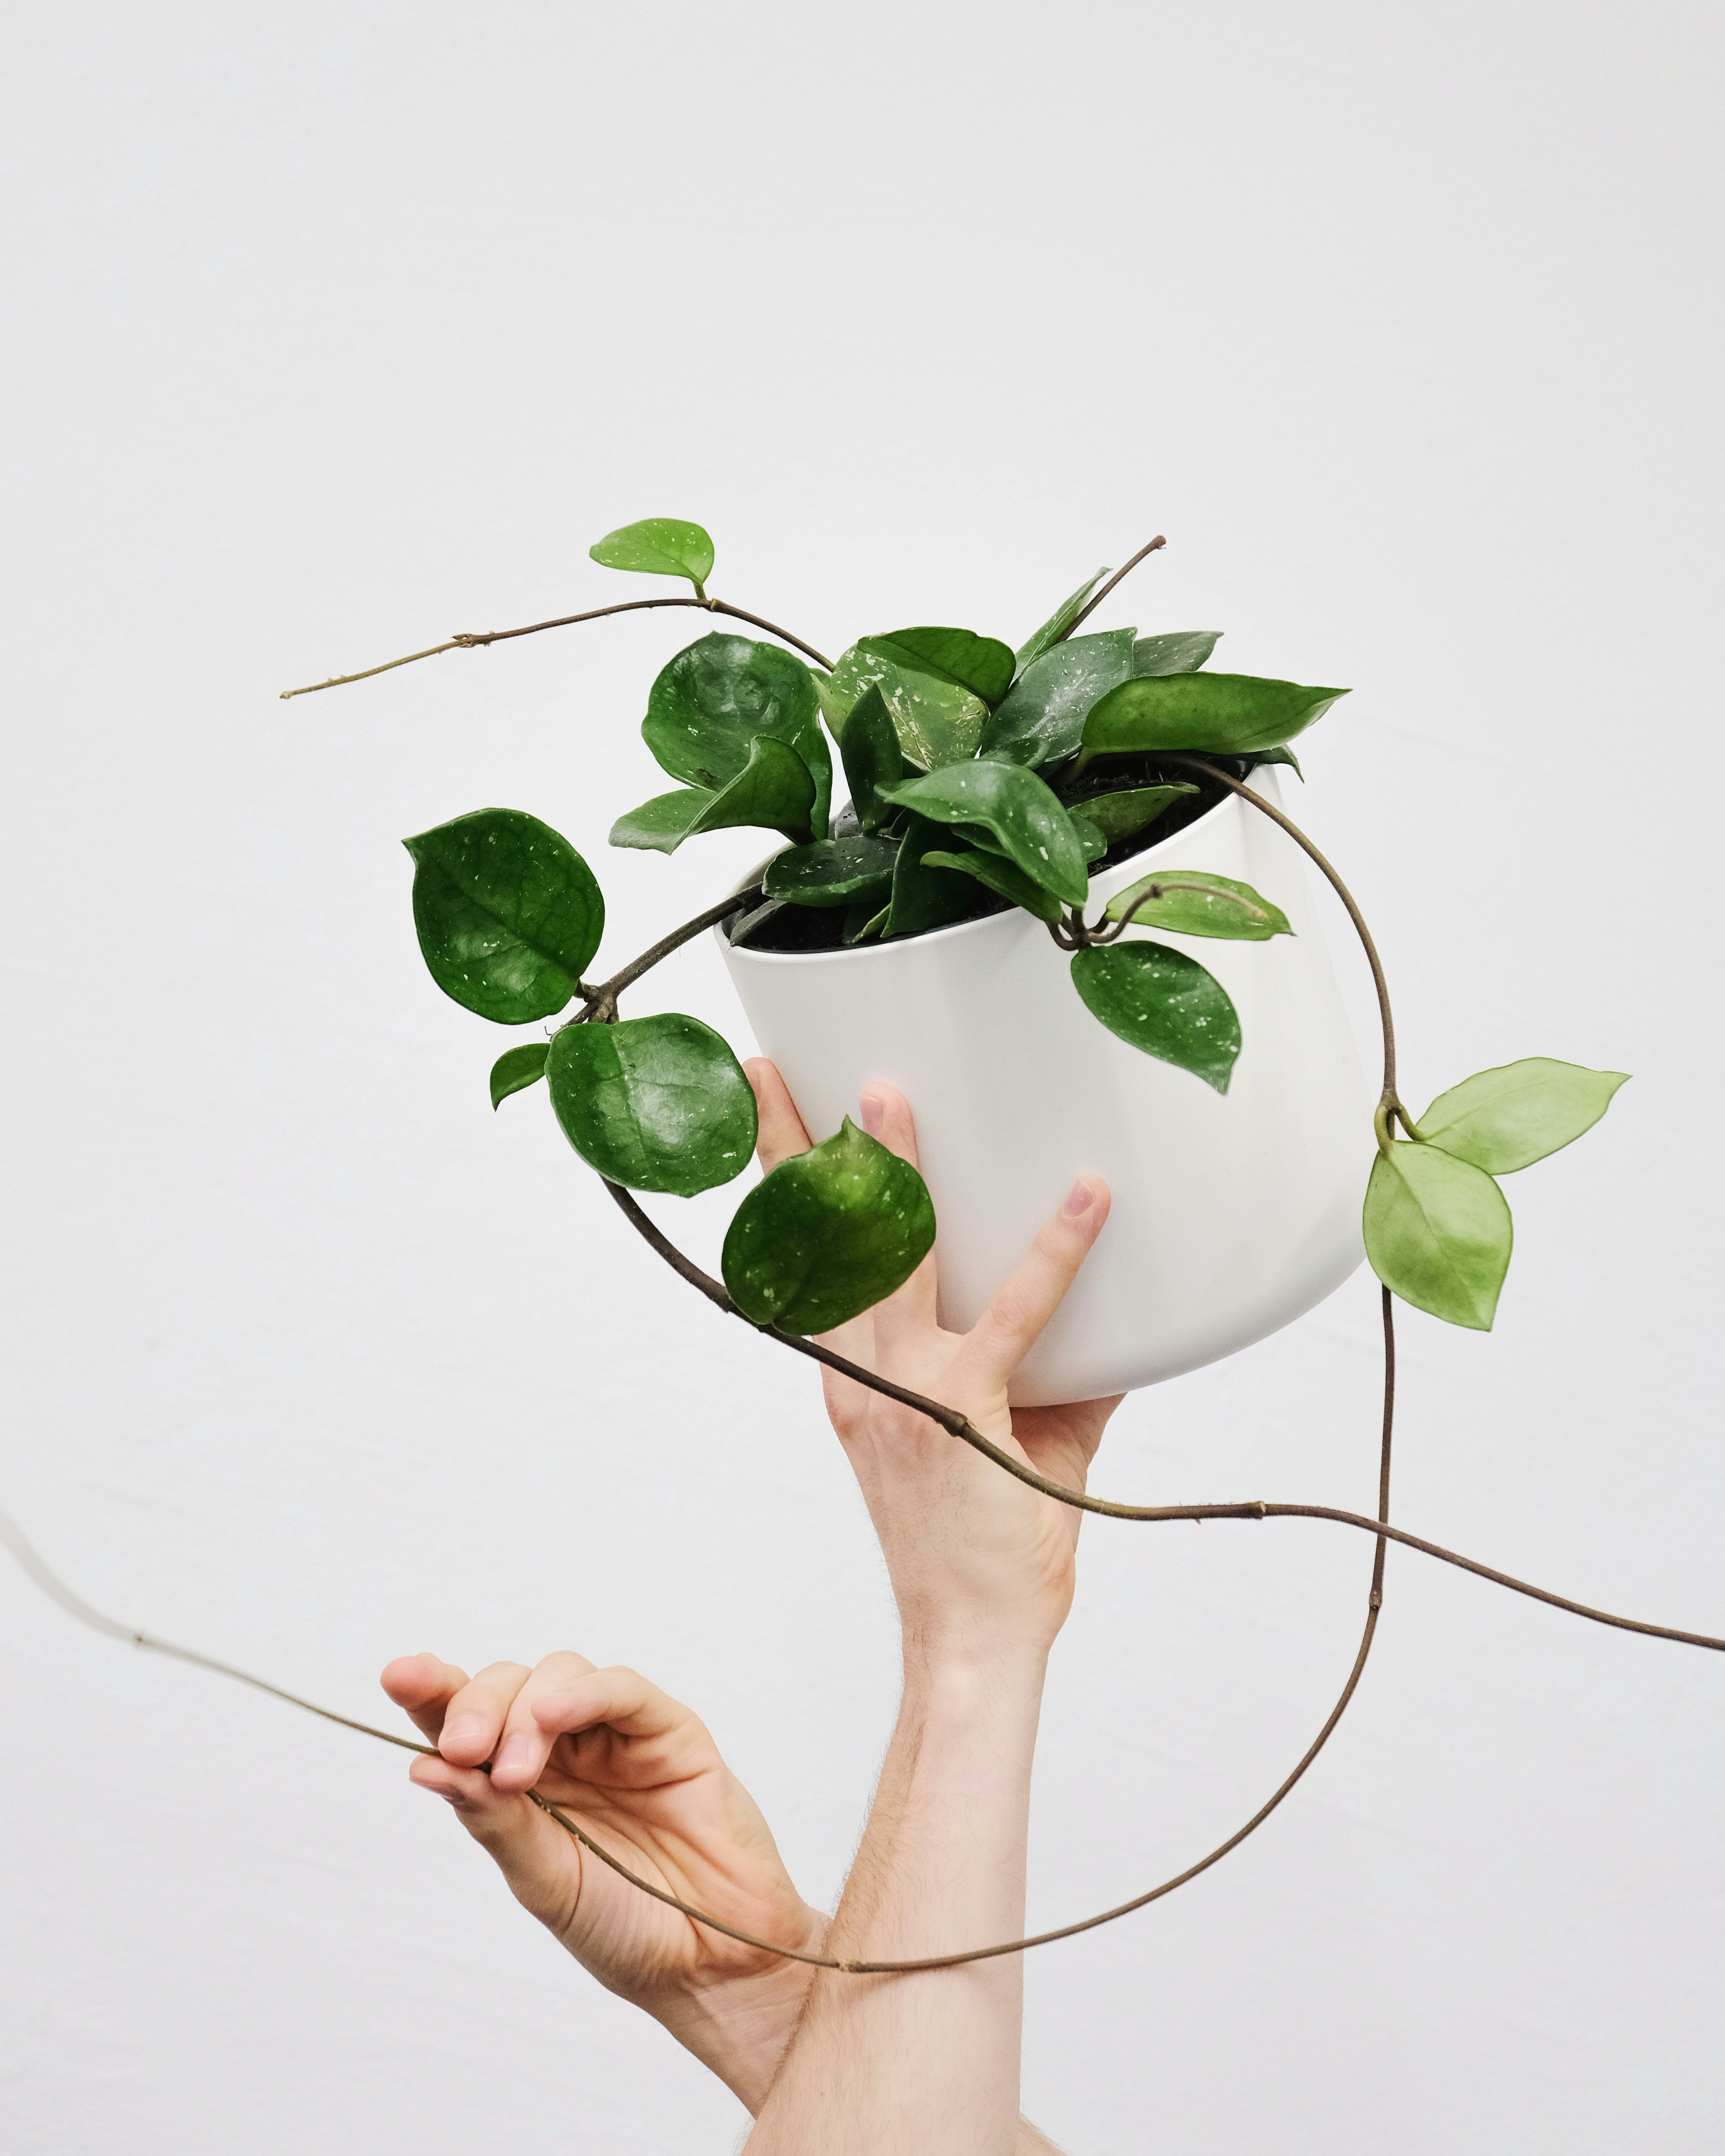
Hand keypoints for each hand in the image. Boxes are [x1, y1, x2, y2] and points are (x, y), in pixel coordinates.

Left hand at [380, 1650, 823, 2111]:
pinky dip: (584, 1692)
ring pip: (557, 1676)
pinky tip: (555, 1713)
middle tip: (463, 1749)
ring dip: (524, 1709)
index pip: (466, 1723)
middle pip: (507, 1688)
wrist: (711, 1960)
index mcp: (522, 1786)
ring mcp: (616, 1735)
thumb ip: (493, 1820)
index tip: (397, 1676)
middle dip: (474, 1706)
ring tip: (514, 1769)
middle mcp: (565, 1750)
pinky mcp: (669, 1730)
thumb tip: (424, 1768)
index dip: (432, 1693)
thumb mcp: (543, 1881)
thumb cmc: (627, 1927)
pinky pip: (622, 1689)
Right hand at [745, 1061, 1119, 1663]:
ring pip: (885, 1263)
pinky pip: (1009, 1316)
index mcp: (854, 1383)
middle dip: (790, 1155)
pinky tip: (1082, 1201)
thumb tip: (1116, 1317)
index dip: (788, 1196)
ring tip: (885, 1099)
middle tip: (770, 1073)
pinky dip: (1051, 1254)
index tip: (772, 1121)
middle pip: (816, 1247)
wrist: (974, 1636)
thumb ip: (1054, 1370)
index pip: (812, 1270)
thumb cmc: (983, 1542)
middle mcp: (859, 1382)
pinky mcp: (962, 1412)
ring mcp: (903, 1395)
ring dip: (889, 1177)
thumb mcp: (1007, 1439)